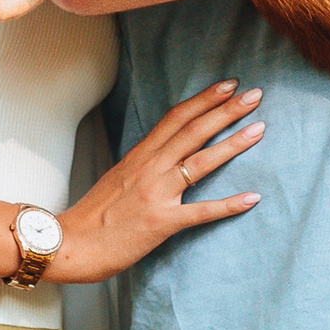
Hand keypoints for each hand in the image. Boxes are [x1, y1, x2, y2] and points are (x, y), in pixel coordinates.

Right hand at [59, 83, 262, 280]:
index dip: (204, 99)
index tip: (228, 85)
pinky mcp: (162, 222)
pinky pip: (201, 212)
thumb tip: (166, 154)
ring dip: (233, 144)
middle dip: (226, 110)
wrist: (71, 244)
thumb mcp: (118, 177)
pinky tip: (252, 197)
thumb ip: (144, 164)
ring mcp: (156, 194)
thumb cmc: (94, 215)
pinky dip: (229, 204)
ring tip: (259, 129)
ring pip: (201, 162)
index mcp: (139, 156)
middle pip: (193, 131)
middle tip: (255, 95)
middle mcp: (149, 169)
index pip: (176, 118)